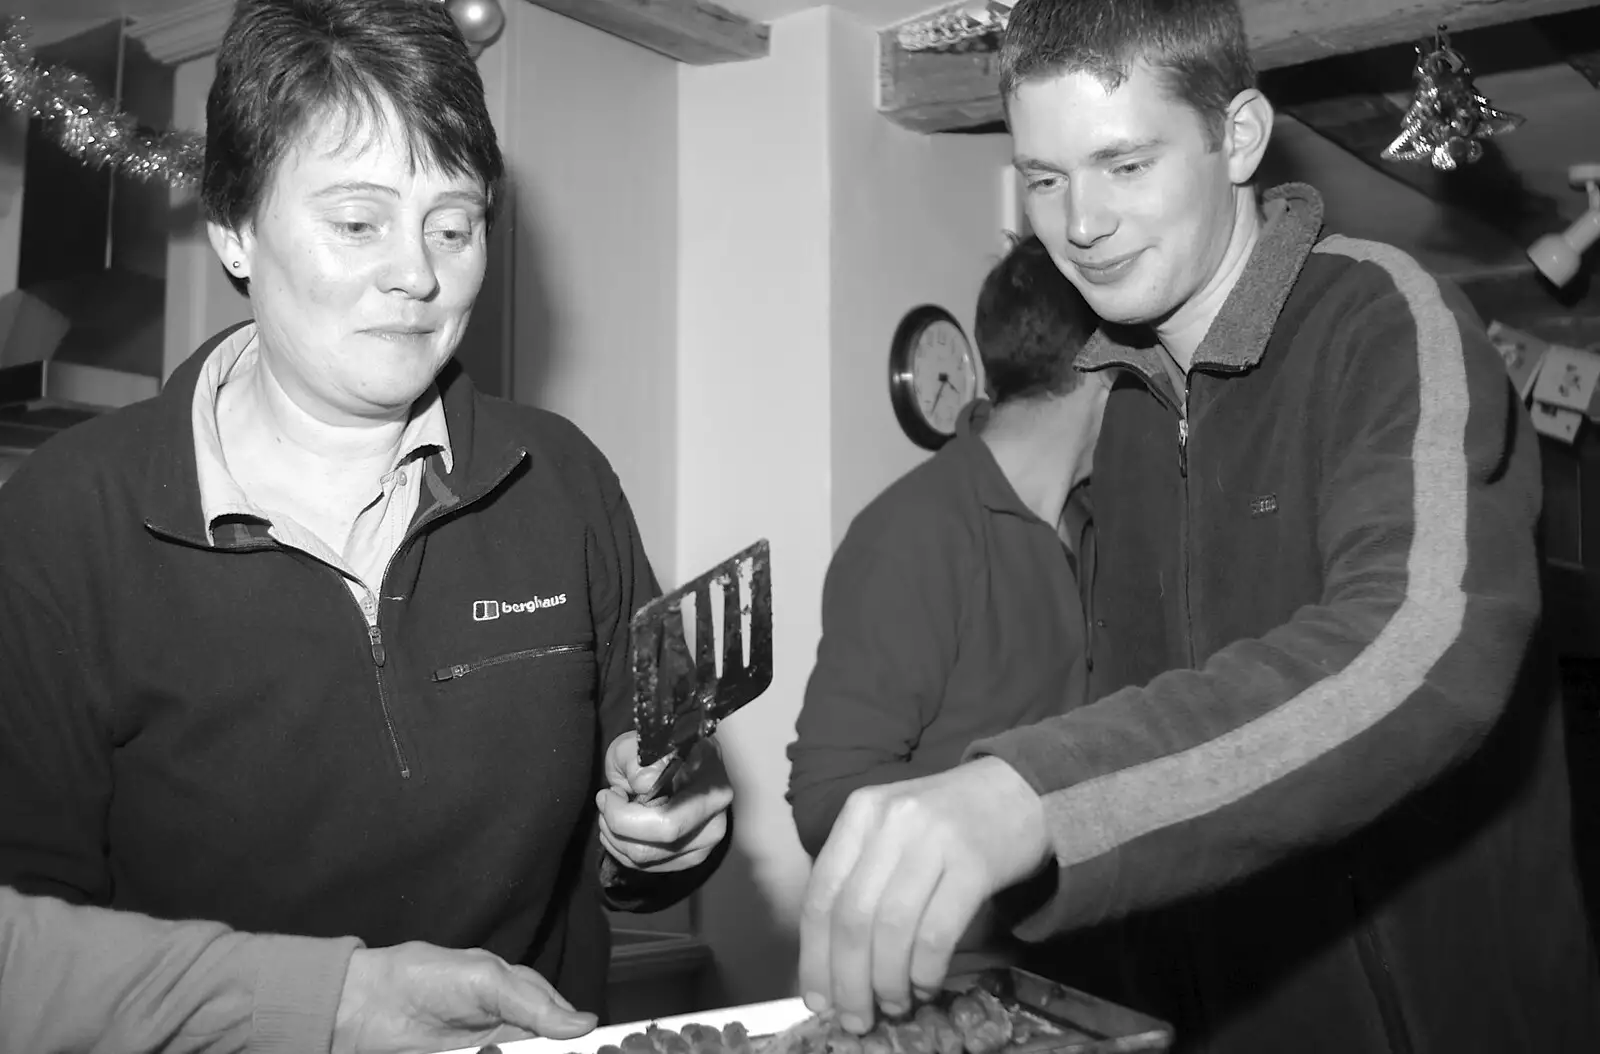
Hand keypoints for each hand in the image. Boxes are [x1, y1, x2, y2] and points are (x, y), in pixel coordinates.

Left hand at [331, 942, 597, 1053]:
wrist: (362, 1007)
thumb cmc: (425, 977)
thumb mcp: (486, 980)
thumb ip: (533, 1002)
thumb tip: (585, 1024)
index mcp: (516, 994)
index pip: (560, 1019)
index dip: (579, 1035)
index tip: (601, 1049)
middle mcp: (504, 1026)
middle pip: (543, 1044)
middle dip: (555, 1049)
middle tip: (555, 1051)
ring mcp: (485, 1046)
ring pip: (521, 1050)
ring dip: (525, 1050)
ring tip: (494, 1048)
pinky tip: (492, 1052)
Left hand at [596, 731, 732, 872]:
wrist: (675, 757)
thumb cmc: (658, 749)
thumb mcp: (640, 741)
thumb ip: (637, 759)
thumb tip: (643, 785)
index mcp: (709, 778)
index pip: (666, 819)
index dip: (624, 813)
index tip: (609, 792)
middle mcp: (716, 811)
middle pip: (657, 842)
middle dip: (618, 826)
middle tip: (607, 803)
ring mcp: (708, 837)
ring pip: (647, 858)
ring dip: (616, 838)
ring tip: (614, 812)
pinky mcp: (694, 855)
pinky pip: (648, 866)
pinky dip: (623, 849)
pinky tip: (623, 826)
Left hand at [797, 757, 1051, 1034]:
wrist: (1022, 791)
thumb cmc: (950, 820)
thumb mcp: (894, 829)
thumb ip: (862, 876)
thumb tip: (833, 961)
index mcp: (860, 812)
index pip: (821, 893)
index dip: (814, 955)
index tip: (817, 998)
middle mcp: (891, 820)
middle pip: (852, 916)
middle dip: (848, 979)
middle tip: (854, 1018)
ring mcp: (933, 838)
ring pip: (891, 928)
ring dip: (887, 980)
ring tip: (893, 1005)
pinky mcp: (974, 862)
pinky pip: (936, 931)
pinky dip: (925, 969)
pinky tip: (925, 985)